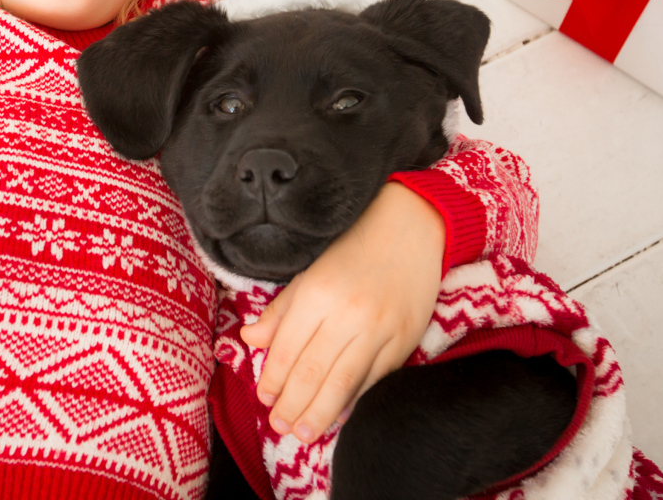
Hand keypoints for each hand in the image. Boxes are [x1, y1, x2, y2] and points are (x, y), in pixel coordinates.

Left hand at [238, 182, 444, 443]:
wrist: (411, 230)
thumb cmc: (353, 248)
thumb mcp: (309, 272)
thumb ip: (281, 310)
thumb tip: (251, 340)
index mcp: (317, 293)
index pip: (287, 349)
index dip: (273, 379)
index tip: (264, 398)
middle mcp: (348, 314)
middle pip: (313, 372)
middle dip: (293, 405)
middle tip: (279, 427)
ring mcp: (380, 330)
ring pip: (344, 383)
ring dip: (320, 414)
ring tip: (303, 433)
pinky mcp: (404, 341)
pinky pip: (374, 380)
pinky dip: (353, 401)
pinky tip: (338, 415)